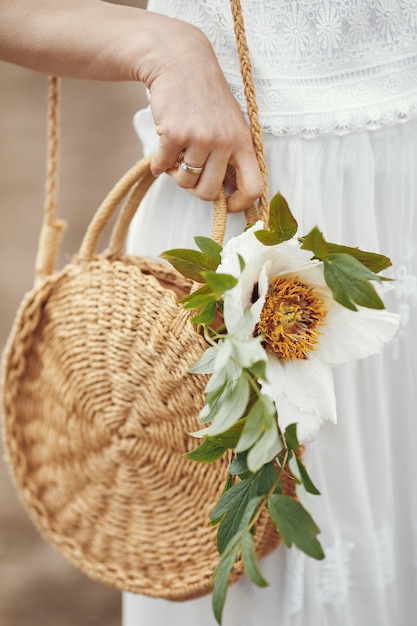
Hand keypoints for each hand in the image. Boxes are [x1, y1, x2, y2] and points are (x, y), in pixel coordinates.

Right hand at [137, 14, 263, 212]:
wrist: (180, 62)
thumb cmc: (205, 98)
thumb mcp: (230, 124)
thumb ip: (231, 155)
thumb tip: (226, 195)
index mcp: (243, 142)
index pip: (253, 187)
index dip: (241, 203)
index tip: (229, 205)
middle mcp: (224, 142)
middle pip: (209, 192)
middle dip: (195, 188)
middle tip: (190, 171)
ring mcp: (200, 138)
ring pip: (185, 182)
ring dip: (176, 173)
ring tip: (177, 153)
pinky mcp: (175, 134)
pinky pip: (163, 167)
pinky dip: (159, 163)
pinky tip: (162, 148)